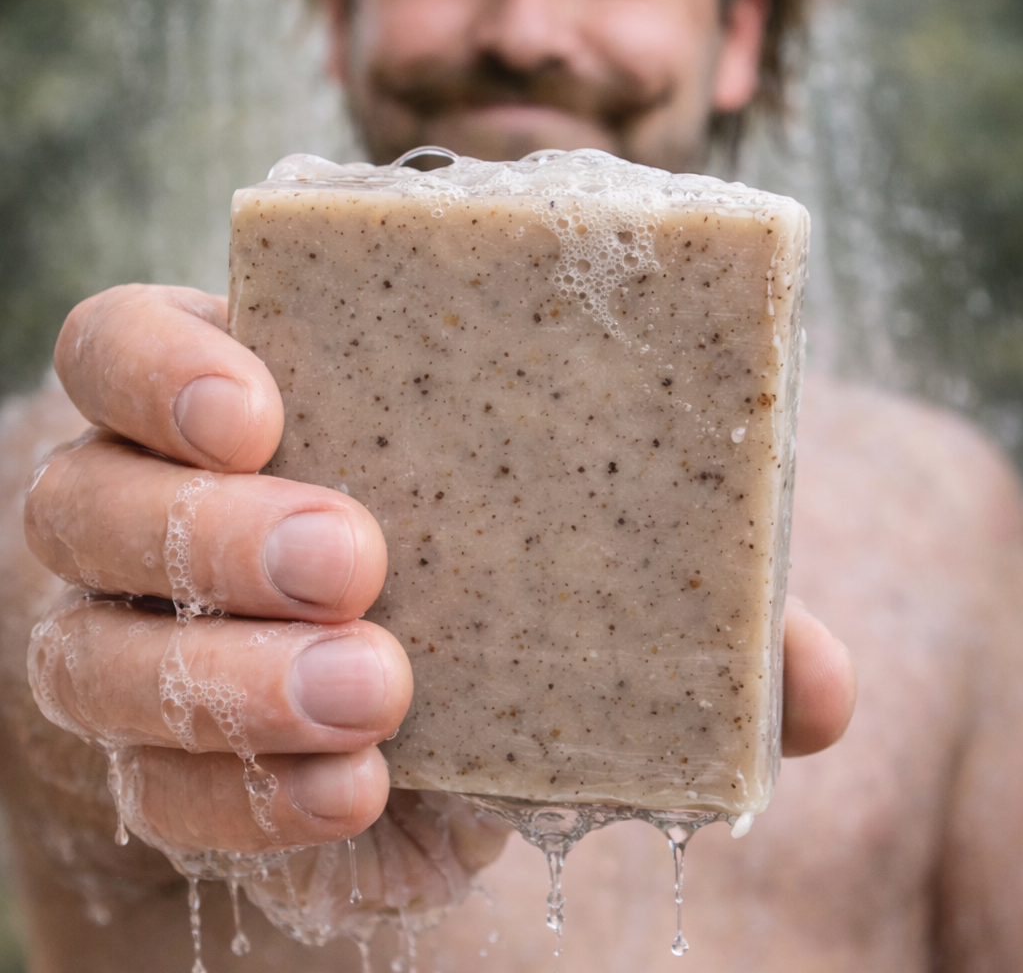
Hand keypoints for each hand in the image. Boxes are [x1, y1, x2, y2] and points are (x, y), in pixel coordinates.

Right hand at [26, 283, 854, 858]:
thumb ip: (671, 590)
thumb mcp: (548, 536)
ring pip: (91, 656)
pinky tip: (361, 798)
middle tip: (356, 565)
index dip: (163, 368)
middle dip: (215, 537)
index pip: (120, 345)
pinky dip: (253, 801)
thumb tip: (810, 679)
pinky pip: (157, 791)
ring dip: (228, 684)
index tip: (260, 409)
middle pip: (89, 501)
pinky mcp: (157, 764)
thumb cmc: (463, 569)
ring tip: (376, 698)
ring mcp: (128, 640)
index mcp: (224, 404)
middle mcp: (143, 512)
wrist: (364, 694)